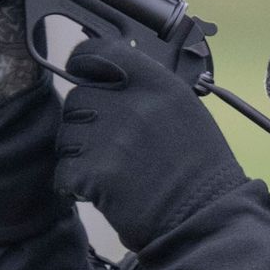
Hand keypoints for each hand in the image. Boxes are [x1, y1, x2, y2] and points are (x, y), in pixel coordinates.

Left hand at [54, 36, 246, 249]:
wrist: (205, 217)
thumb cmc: (201, 171)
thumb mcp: (183, 111)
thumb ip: (146, 91)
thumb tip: (111, 79)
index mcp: (157, 84)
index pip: (98, 51)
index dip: (82, 63)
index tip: (80, 71)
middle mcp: (132, 104)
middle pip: (76, 97)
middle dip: (84, 120)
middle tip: (106, 144)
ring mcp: (110, 138)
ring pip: (66, 134)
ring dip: (78, 153)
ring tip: (109, 170)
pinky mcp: (95, 173)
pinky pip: (64, 171)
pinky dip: (74, 184)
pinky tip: (99, 190)